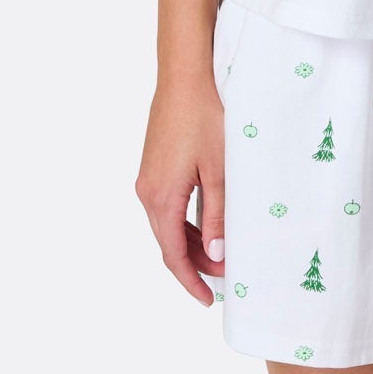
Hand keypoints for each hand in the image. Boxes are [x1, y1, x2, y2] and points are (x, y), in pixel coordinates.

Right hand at [134, 77, 224, 306]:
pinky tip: (207, 220)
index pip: (173, 254)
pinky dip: (187, 219)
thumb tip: (217, 254)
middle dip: (196, 263)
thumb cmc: (205, 115)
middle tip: (225, 276)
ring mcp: (149, 176)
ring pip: (169, 223)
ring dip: (192, 241)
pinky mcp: (155, 163)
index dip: (190, 280)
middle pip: (169, 241)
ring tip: (221, 251)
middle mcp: (147, 191)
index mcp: (161, 197)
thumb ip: (218, 214)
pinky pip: (169, 203)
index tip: (208, 299)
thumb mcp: (220, 168)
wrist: (186, 73)